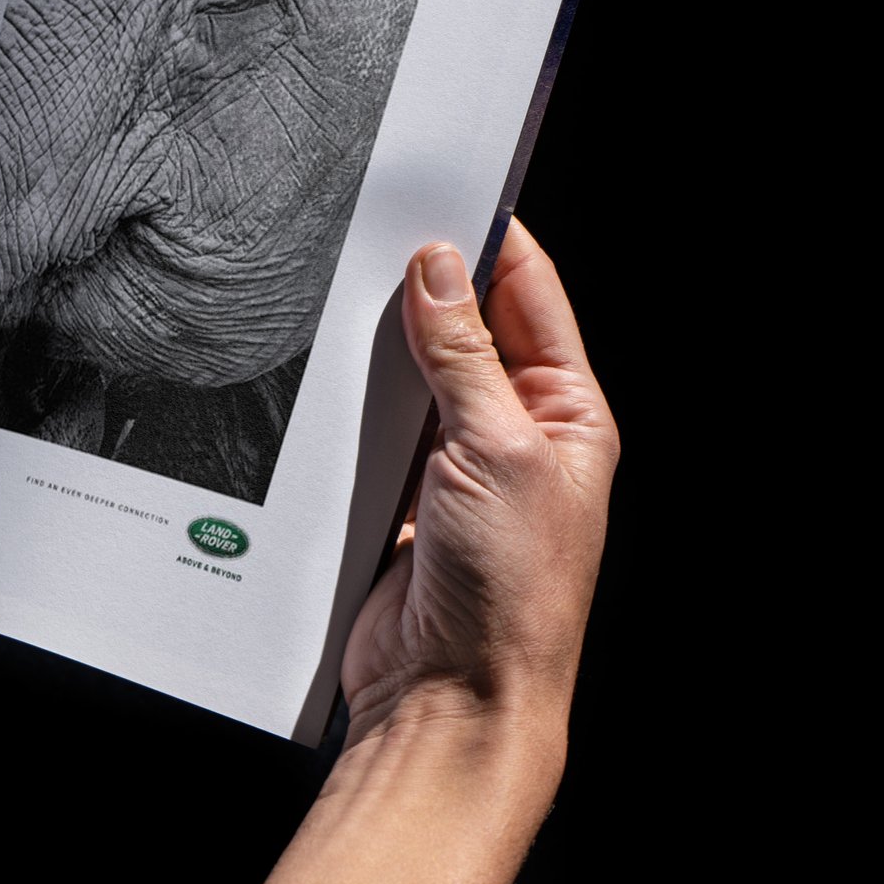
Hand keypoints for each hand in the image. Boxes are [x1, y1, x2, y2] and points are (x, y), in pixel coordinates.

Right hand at [246, 219, 615, 883]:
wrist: (451, 699)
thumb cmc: (510, 594)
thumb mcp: (497, 449)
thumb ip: (464, 354)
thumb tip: (439, 267)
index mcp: (567, 413)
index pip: (528, 292)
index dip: (488, 235)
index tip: (444, 184)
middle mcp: (514, 432)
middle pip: (462, 327)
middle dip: (419, 284)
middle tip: (372, 232)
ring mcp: (452, 465)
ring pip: (407, 374)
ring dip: (376, 347)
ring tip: (338, 299)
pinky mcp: (395, 497)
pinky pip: (365, 426)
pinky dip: (342, 402)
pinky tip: (316, 376)